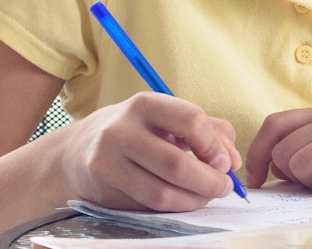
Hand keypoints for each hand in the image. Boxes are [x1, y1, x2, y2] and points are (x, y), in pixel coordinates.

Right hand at [50, 91, 242, 211]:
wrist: (78, 150)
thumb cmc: (135, 132)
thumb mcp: (166, 119)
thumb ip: (209, 131)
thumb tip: (233, 161)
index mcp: (145, 104)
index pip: (190, 120)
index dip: (214, 145)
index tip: (225, 162)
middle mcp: (122, 129)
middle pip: (176, 163)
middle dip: (209, 181)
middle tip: (223, 187)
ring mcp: (108, 160)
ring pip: (162, 192)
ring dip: (194, 200)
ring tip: (206, 196)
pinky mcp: (104, 188)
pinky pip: (148, 206)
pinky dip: (174, 207)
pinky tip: (183, 201)